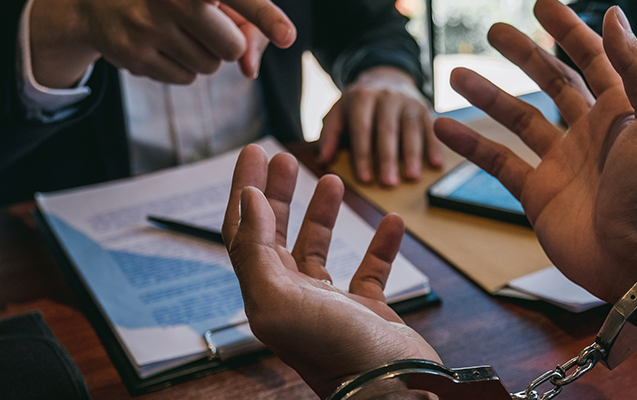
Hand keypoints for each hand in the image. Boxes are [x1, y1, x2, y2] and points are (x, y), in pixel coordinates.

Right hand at [29, 0, 295, 87]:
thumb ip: (242, 17)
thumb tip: (250, 67)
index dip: (264, 16)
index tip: (288, 36)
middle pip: (232, 47)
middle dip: (226, 41)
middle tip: (205, 24)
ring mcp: (147, 27)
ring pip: (210, 67)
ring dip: (204, 54)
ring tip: (178, 29)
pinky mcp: (133, 56)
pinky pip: (186, 78)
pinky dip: (182, 65)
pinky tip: (160, 42)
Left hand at [221, 144, 439, 396]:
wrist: (392, 387)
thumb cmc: (335, 350)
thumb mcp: (280, 300)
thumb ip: (256, 250)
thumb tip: (248, 201)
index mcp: (266, 294)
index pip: (244, 232)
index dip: (245, 190)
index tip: (254, 151)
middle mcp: (293, 298)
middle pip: (276, 234)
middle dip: (279, 193)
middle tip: (286, 155)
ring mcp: (331, 305)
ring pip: (320, 249)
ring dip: (323, 213)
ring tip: (334, 179)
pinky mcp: (367, 313)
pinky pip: (371, 270)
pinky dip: (380, 244)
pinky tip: (390, 220)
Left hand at [319, 66, 444, 185]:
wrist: (386, 77)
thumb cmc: (359, 104)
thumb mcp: (339, 112)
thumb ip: (330, 134)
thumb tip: (323, 158)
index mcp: (362, 97)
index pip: (362, 128)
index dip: (363, 155)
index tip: (365, 178)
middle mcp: (386, 96)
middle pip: (387, 130)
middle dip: (388, 158)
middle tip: (389, 183)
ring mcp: (408, 101)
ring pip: (411, 129)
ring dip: (412, 154)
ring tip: (411, 177)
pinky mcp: (424, 108)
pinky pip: (430, 128)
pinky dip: (434, 146)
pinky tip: (435, 164)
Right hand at [434, 0, 636, 302]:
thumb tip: (613, 15)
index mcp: (623, 110)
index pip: (592, 57)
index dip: (569, 30)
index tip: (541, 5)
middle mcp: (591, 132)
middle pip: (551, 81)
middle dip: (523, 54)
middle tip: (492, 31)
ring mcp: (562, 163)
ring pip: (519, 119)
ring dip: (488, 96)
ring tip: (455, 74)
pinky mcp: (538, 194)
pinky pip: (499, 162)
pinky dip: (470, 145)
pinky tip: (443, 127)